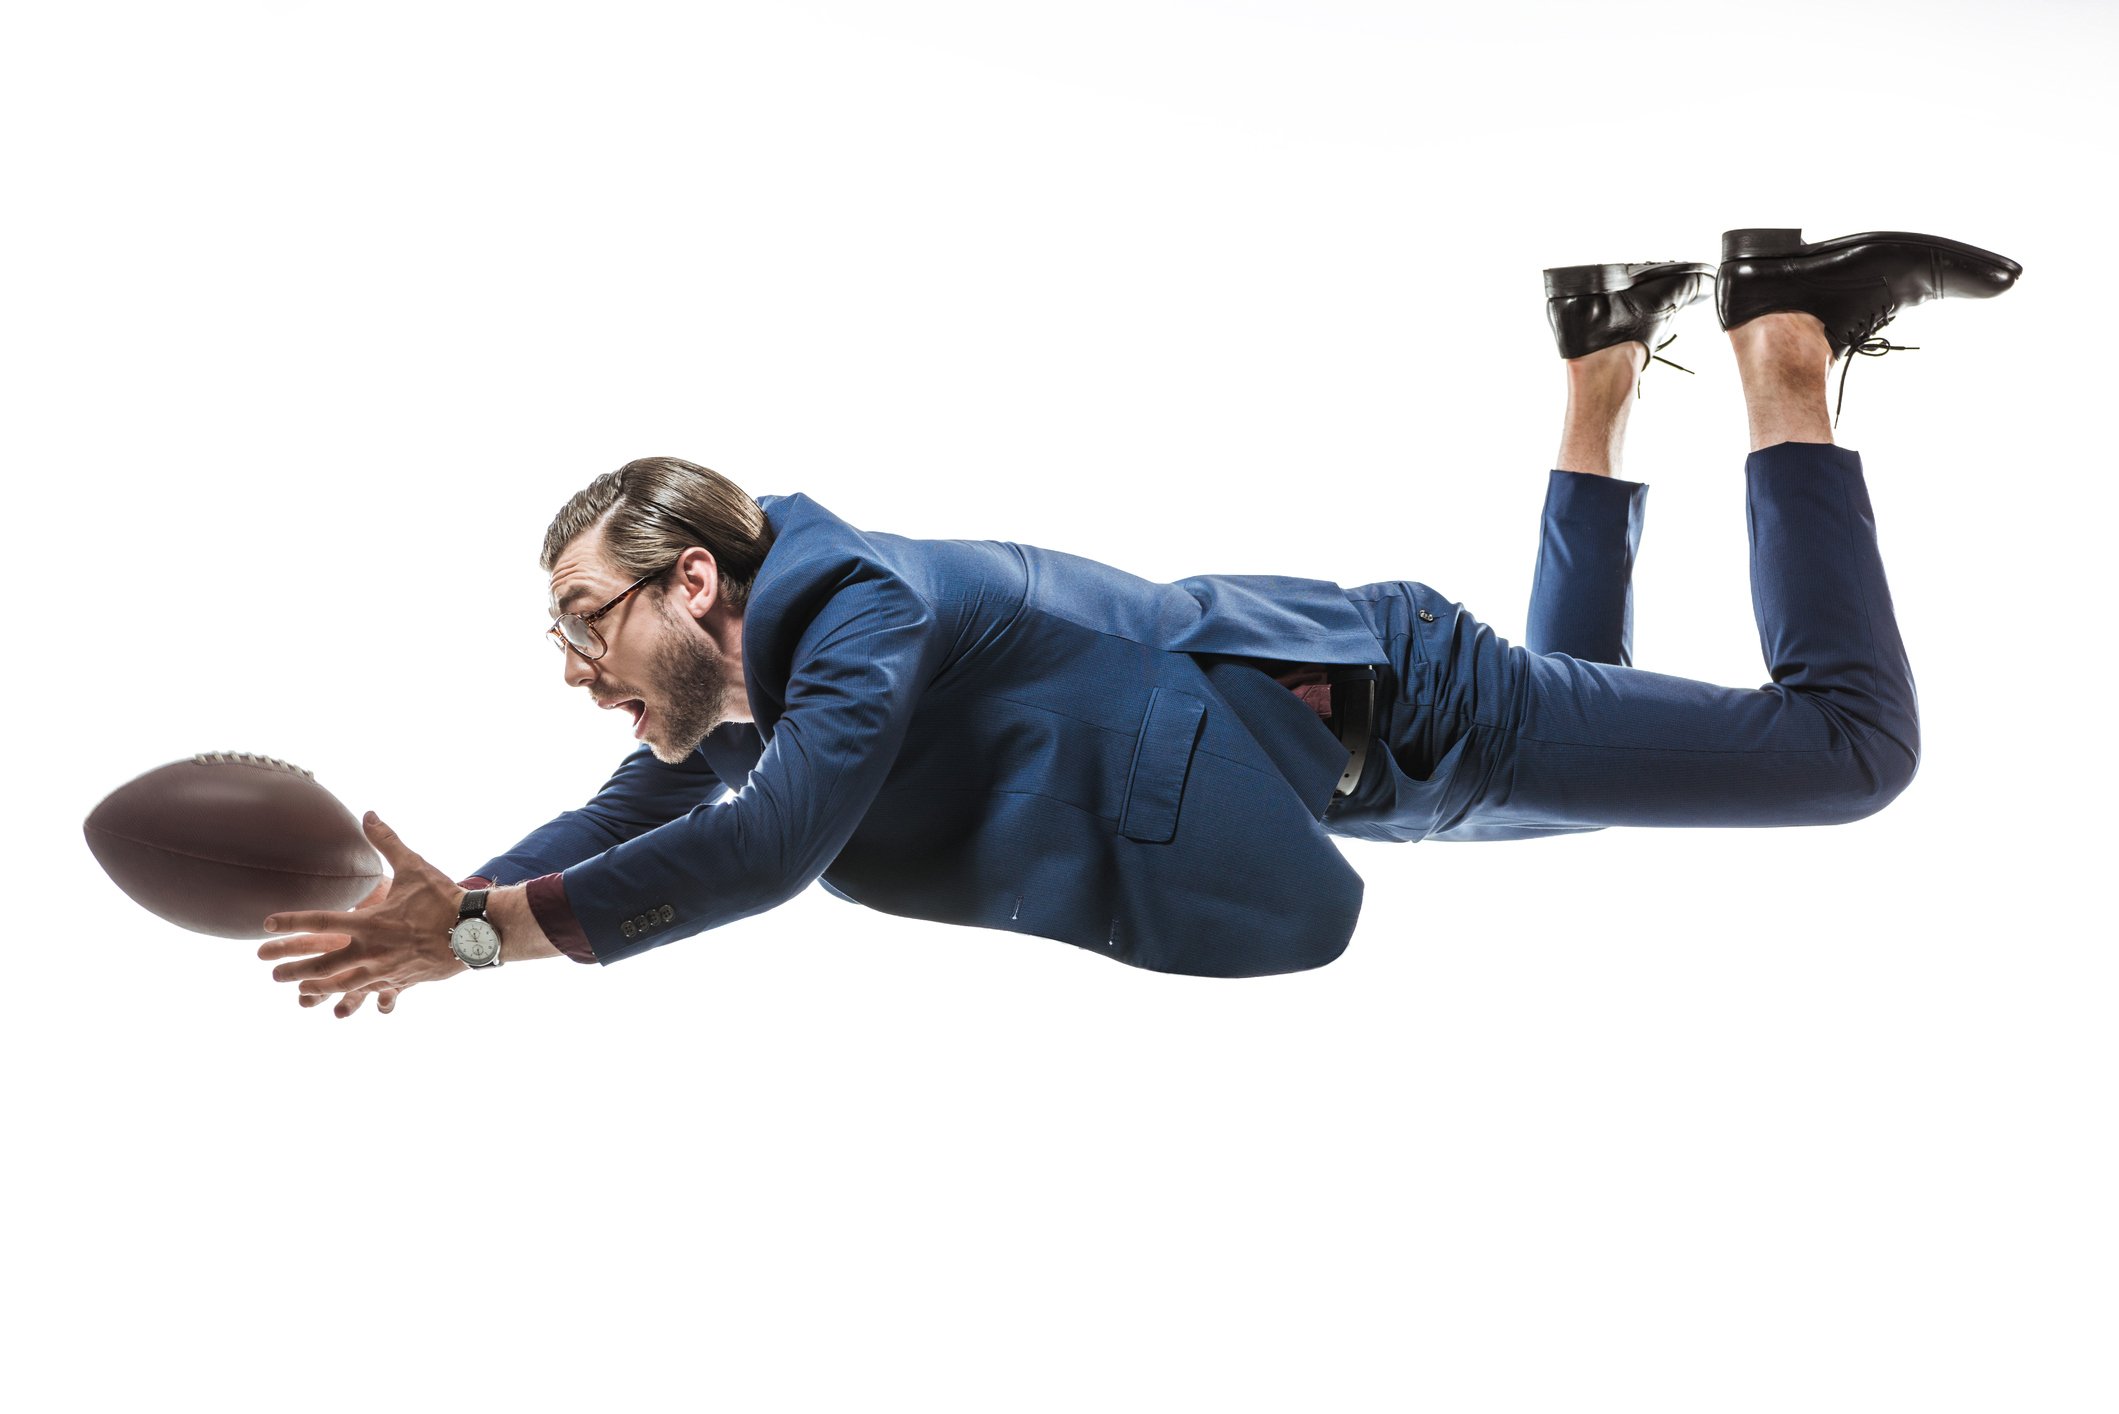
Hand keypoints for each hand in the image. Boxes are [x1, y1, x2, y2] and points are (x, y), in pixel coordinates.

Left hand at [259, 813, 468, 1014]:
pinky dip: (351, 998)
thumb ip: (387, 842)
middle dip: (293, 966)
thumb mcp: (415, 867)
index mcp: (370, 922)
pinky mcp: (399, 980)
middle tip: (270, 971)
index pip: (320, 921)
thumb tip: (369, 814)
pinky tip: (341, 1002)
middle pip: (322, 963)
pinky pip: (368, 992)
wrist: (474, 933)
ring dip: (315, 988)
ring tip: (297, 992)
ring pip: (341, 984)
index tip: (265, 925)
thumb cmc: (443, 899)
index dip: (290, 922)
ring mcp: (384, 969)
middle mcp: (371, 949)